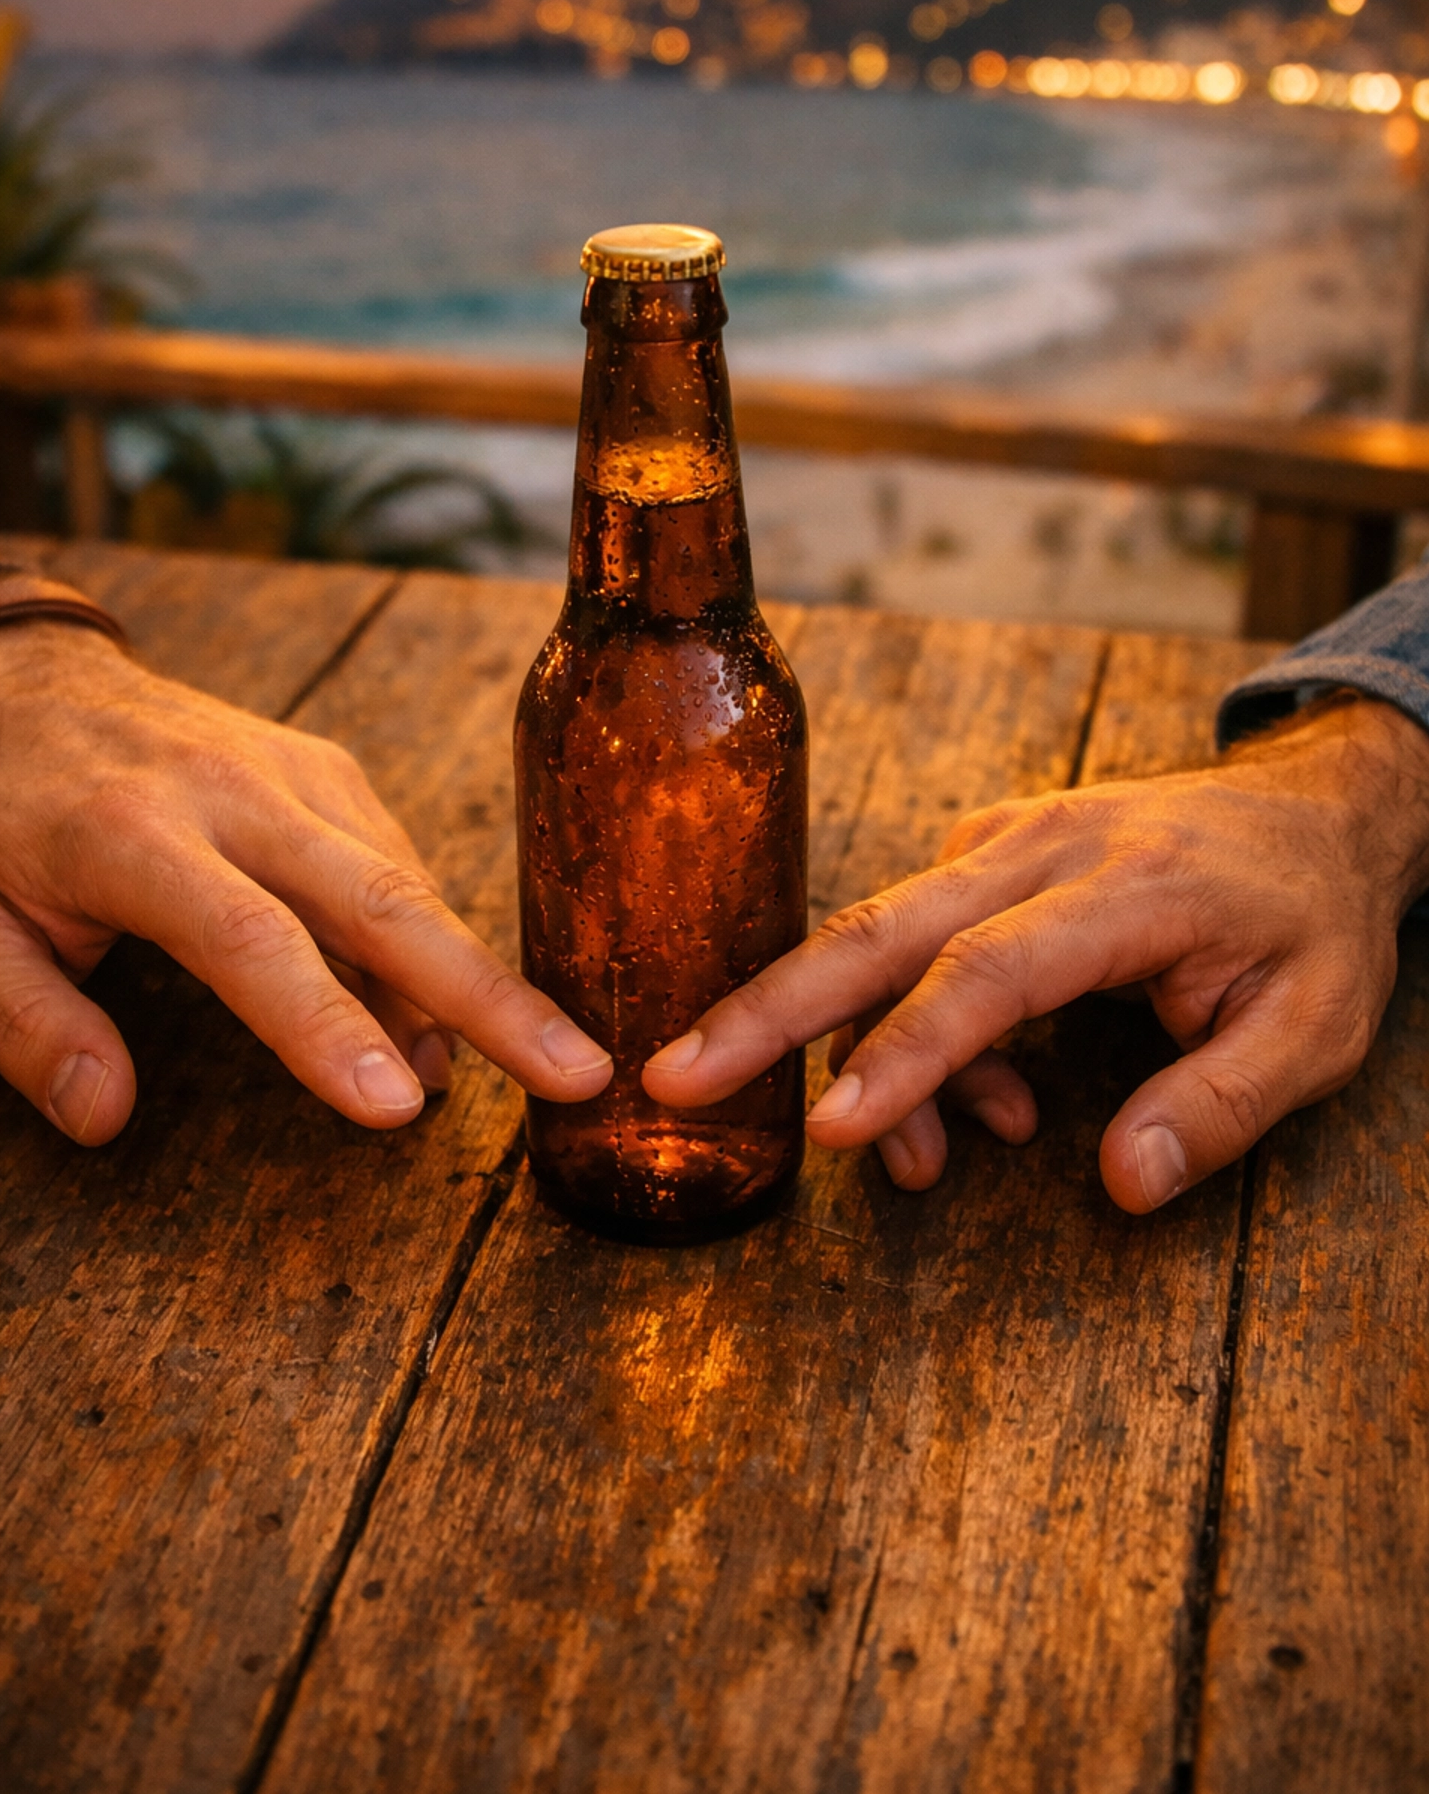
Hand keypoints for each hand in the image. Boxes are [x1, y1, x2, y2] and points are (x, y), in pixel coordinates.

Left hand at [0, 622, 609, 1143]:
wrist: (20, 674)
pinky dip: (428, 943)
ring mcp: (291, 771)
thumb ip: (26, 1028)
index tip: (394, 1108)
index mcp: (132, 834)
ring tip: (529, 1069)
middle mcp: (231, 792)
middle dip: (486, 994)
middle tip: (578, 1070)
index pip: (250, 940)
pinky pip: (394, 863)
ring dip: (468, 982)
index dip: (326, 1026)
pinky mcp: (325, 768)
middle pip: (380, 899)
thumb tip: (104, 1118)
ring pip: (405, 881)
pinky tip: (441, 1019)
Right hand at [643, 696, 1428, 1212]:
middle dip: (771, 1008)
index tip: (830, 1130)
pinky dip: (910, 1023)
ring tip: (920, 1158)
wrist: (1313, 806)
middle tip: (674, 1075)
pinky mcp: (988, 853)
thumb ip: (1221, 1104)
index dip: (906, 1056)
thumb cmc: (1314, 922)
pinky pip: (915, 937)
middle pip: (881, 925)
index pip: (990, 974)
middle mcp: (1043, 848)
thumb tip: (1123, 1185)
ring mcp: (1006, 841)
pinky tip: (980, 1096)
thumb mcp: (1316, 1027)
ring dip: (863, 1051)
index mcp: (1129, 887)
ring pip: (885, 936)